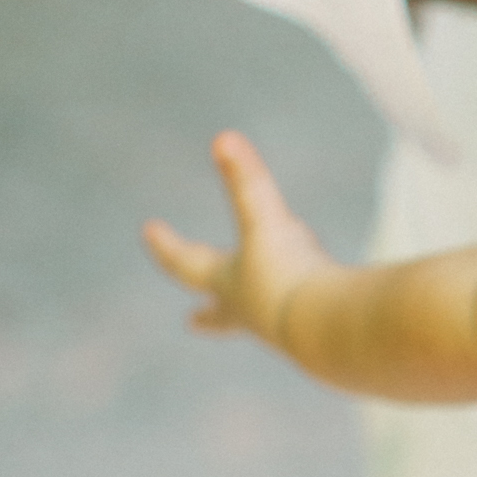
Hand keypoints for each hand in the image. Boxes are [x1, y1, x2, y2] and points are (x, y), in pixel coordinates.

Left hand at [142, 131, 342, 350]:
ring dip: (260, 312)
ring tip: (272, 309)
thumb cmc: (289, 274)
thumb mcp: (266, 221)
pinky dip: (310, 311)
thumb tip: (223, 138)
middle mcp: (249, 311)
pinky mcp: (314, 338)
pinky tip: (328, 311)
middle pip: (221, 311)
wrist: (328, 330)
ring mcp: (280, 330)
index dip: (166, 243)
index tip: (148, 229)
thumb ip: (247, 181)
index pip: (186, 262)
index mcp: (228, 283)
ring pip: (265, 317)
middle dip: (209, 315)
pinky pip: (307, 320)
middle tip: (192, 321)